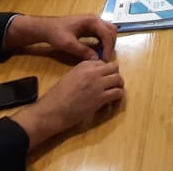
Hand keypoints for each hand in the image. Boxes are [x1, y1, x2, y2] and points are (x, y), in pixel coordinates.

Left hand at [3, 14, 117, 60]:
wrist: (46, 28)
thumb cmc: (56, 33)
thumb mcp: (68, 44)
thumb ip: (83, 51)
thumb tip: (96, 59)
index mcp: (91, 21)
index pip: (107, 33)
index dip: (108, 47)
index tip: (105, 59)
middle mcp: (95, 19)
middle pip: (111, 30)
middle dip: (110, 44)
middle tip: (105, 57)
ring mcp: (92, 22)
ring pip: (108, 31)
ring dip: (108, 43)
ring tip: (102, 55)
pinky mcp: (89, 27)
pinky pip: (101, 34)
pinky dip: (103, 42)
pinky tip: (97, 51)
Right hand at [10, 60, 124, 144]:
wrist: (53, 110)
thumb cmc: (57, 95)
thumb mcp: (70, 77)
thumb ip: (83, 74)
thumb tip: (94, 77)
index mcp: (83, 65)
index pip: (103, 62)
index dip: (105, 71)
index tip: (104, 77)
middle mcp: (93, 72)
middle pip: (114, 68)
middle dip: (115, 75)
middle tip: (112, 83)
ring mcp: (98, 84)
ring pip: (118, 79)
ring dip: (118, 85)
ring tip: (115, 91)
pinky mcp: (101, 98)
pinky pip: (118, 93)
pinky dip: (118, 96)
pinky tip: (113, 101)